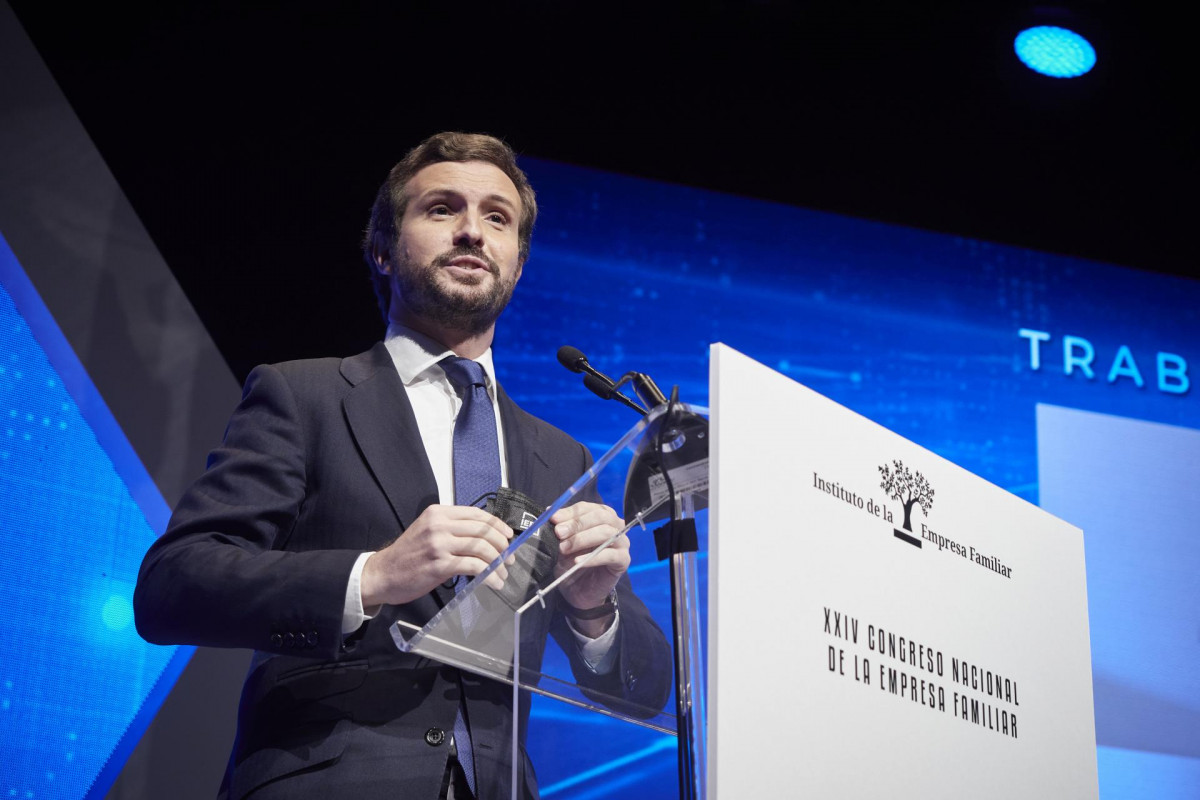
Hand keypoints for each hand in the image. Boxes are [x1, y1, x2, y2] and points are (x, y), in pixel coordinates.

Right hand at [360, 504, 512, 607]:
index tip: (508, 535)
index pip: (476, 514)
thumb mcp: (427, 530)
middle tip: (509, 558)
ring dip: (498, 562)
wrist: (382, 574)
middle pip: (482, 530)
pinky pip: (474, 566)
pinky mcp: (440, 565)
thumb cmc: (407, 555)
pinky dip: (489, 575)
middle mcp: (439, 525)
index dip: (497, 524)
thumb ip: (451, 528)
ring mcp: (439, 544)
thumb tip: (484, 535)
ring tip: (503, 573)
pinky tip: (493, 582)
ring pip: (482, 547)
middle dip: (502, 545)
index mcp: (438, 513)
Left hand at [551, 502, 628, 612]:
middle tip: (559, 533)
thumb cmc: (571, 562)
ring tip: (564, 548)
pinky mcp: (623, 561)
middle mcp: (615, 526)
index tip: (554, 519)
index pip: (588, 507)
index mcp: (601, 516)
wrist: (577, 590)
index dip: (570, 512)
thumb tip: (550, 515)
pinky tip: (577, 561)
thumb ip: (560, 530)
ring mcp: (621, 543)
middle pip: (600, 516)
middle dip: (577, 524)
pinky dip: (593, 557)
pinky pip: (611, 555)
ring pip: (606, 533)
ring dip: (582, 539)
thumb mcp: (562, 543)